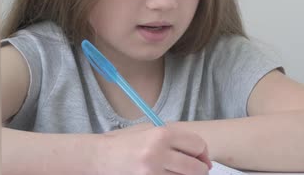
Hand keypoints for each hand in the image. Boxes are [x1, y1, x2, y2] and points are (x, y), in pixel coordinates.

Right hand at [94, 125, 211, 174]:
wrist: (99, 157)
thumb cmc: (126, 143)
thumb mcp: (150, 132)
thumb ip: (174, 139)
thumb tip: (202, 155)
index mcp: (161, 134)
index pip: (197, 145)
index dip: (204, 154)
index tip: (203, 160)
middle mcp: (158, 152)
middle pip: (196, 167)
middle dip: (199, 171)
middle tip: (197, 171)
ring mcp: (151, 172)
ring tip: (177, 172)